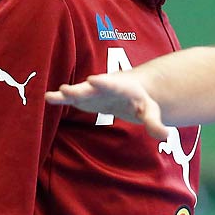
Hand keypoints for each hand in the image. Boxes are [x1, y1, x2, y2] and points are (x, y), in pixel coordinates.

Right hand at [45, 72, 170, 139]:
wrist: (131, 90)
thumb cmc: (141, 100)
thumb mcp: (151, 111)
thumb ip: (155, 123)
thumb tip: (166, 135)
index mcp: (121, 87)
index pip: (112, 84)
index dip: (103, 82)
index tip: (93, 79)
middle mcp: (104, 86)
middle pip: (91, 88)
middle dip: (80, 89)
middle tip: (67, 90)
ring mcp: (92, 91)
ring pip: (78, 92)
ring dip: (66, 94)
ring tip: (50, 96)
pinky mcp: (84, 98)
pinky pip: (71, 98)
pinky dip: (61, 98)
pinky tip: (47, 98)